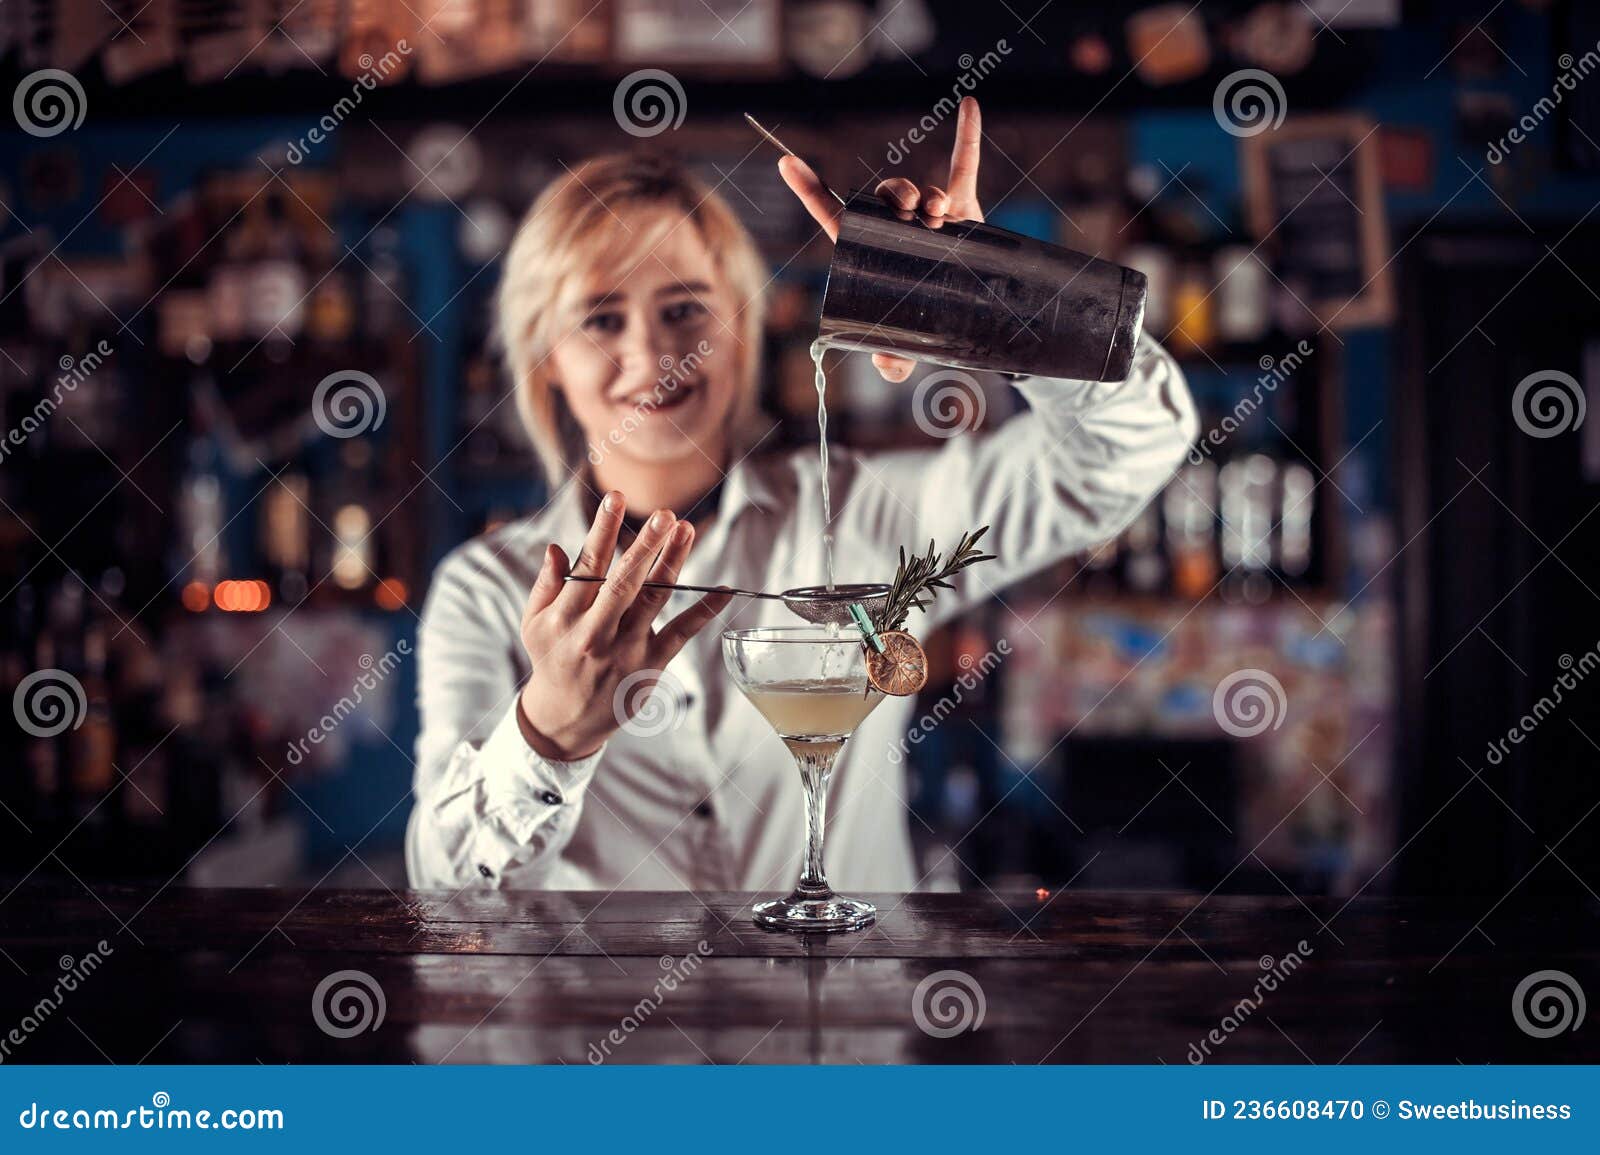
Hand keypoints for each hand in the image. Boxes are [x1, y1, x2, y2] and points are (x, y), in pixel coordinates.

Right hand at [516, 491, 732, 760]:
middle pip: (623, 582)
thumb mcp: (535, 624)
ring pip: (654, 599)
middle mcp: (596, 632)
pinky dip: (706, 611)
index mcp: (565, 616)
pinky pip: (682, 633)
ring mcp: (626, 650)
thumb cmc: (552, 659)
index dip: (603, 529)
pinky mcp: (651, 665)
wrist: (566, 719)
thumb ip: (546, 585)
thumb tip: (557, 547)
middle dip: (645, 545)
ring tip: (687, 529)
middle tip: (664, 514)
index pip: (587, 566)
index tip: (615, 498)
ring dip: (673, 563)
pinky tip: (726, 589)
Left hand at [778, 96, 985, 382]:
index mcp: (870, 250)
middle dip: (894, 196)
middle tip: (909, 214)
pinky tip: (969, 108)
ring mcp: (930, 217)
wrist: (967, 322)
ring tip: (938, 215)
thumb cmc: (923, 333)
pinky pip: (964, 169)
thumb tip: (888, 362)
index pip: (834, 215)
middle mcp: (896, 228)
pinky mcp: (965, 210)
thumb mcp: (903, 354)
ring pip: (921, 190)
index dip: (809, 189)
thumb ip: (890, 361)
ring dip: (928, 194)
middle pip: (883, 196)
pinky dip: (967, 140)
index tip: (787, 162)